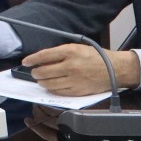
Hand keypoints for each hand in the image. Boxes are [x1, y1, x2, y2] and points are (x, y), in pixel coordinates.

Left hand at [20, 45, 139, 95]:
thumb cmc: (95, 57)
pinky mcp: (78, 91)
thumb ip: (59, 53)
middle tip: (34, 72)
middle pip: (44, 72)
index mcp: (70, 51)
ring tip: (41, 79)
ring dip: (42, 82)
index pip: (44, 56)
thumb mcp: (76, 48)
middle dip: (35, 72)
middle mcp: (71, 66)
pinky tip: (51, 86)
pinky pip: (59, 92)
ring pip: (49, 84)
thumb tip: (41, 60)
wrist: (115, 69)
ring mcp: (75, 80)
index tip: (25, 62)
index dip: (32, 59)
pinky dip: (52, 89)